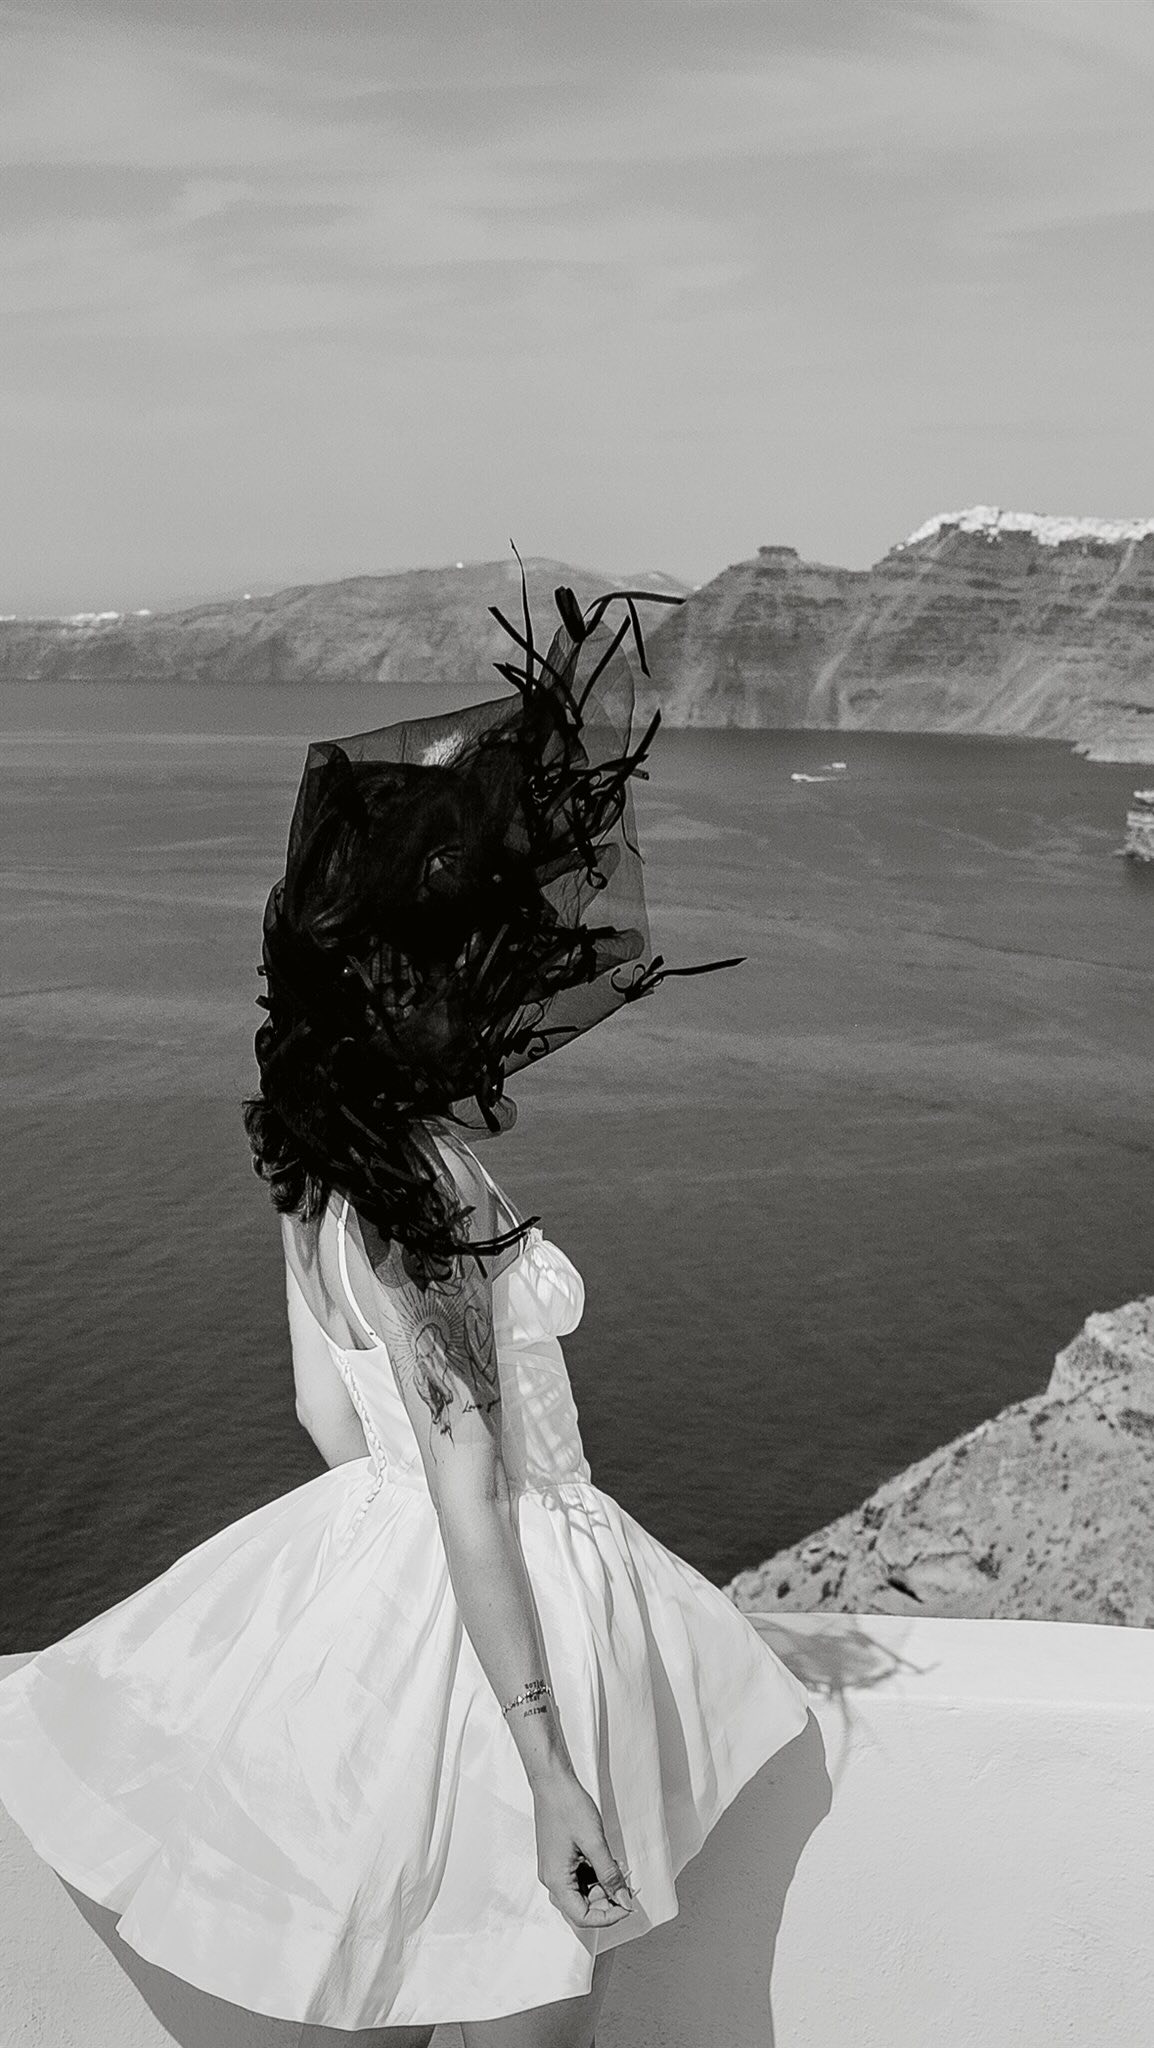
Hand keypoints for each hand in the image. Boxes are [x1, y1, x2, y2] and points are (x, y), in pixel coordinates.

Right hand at [533, 1772, 635, 1931]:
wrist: (552, 1781)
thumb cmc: (567, 1806)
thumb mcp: (595, 1842)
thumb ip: (609, 1875)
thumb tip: (623, 1900)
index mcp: (556, 1880)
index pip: (582, 1916)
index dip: (608, 1917)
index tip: (627, 1905)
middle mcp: (552, 1878)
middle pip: (581, 1907)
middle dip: (606, 1900)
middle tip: (625, 1886)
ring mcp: (554, 1868)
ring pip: (581, 1892)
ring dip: (602, 1886)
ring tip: (617, 1868)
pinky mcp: (559, 1859)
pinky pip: (578, 1878)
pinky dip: (594, 1874)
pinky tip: (605, 1860)